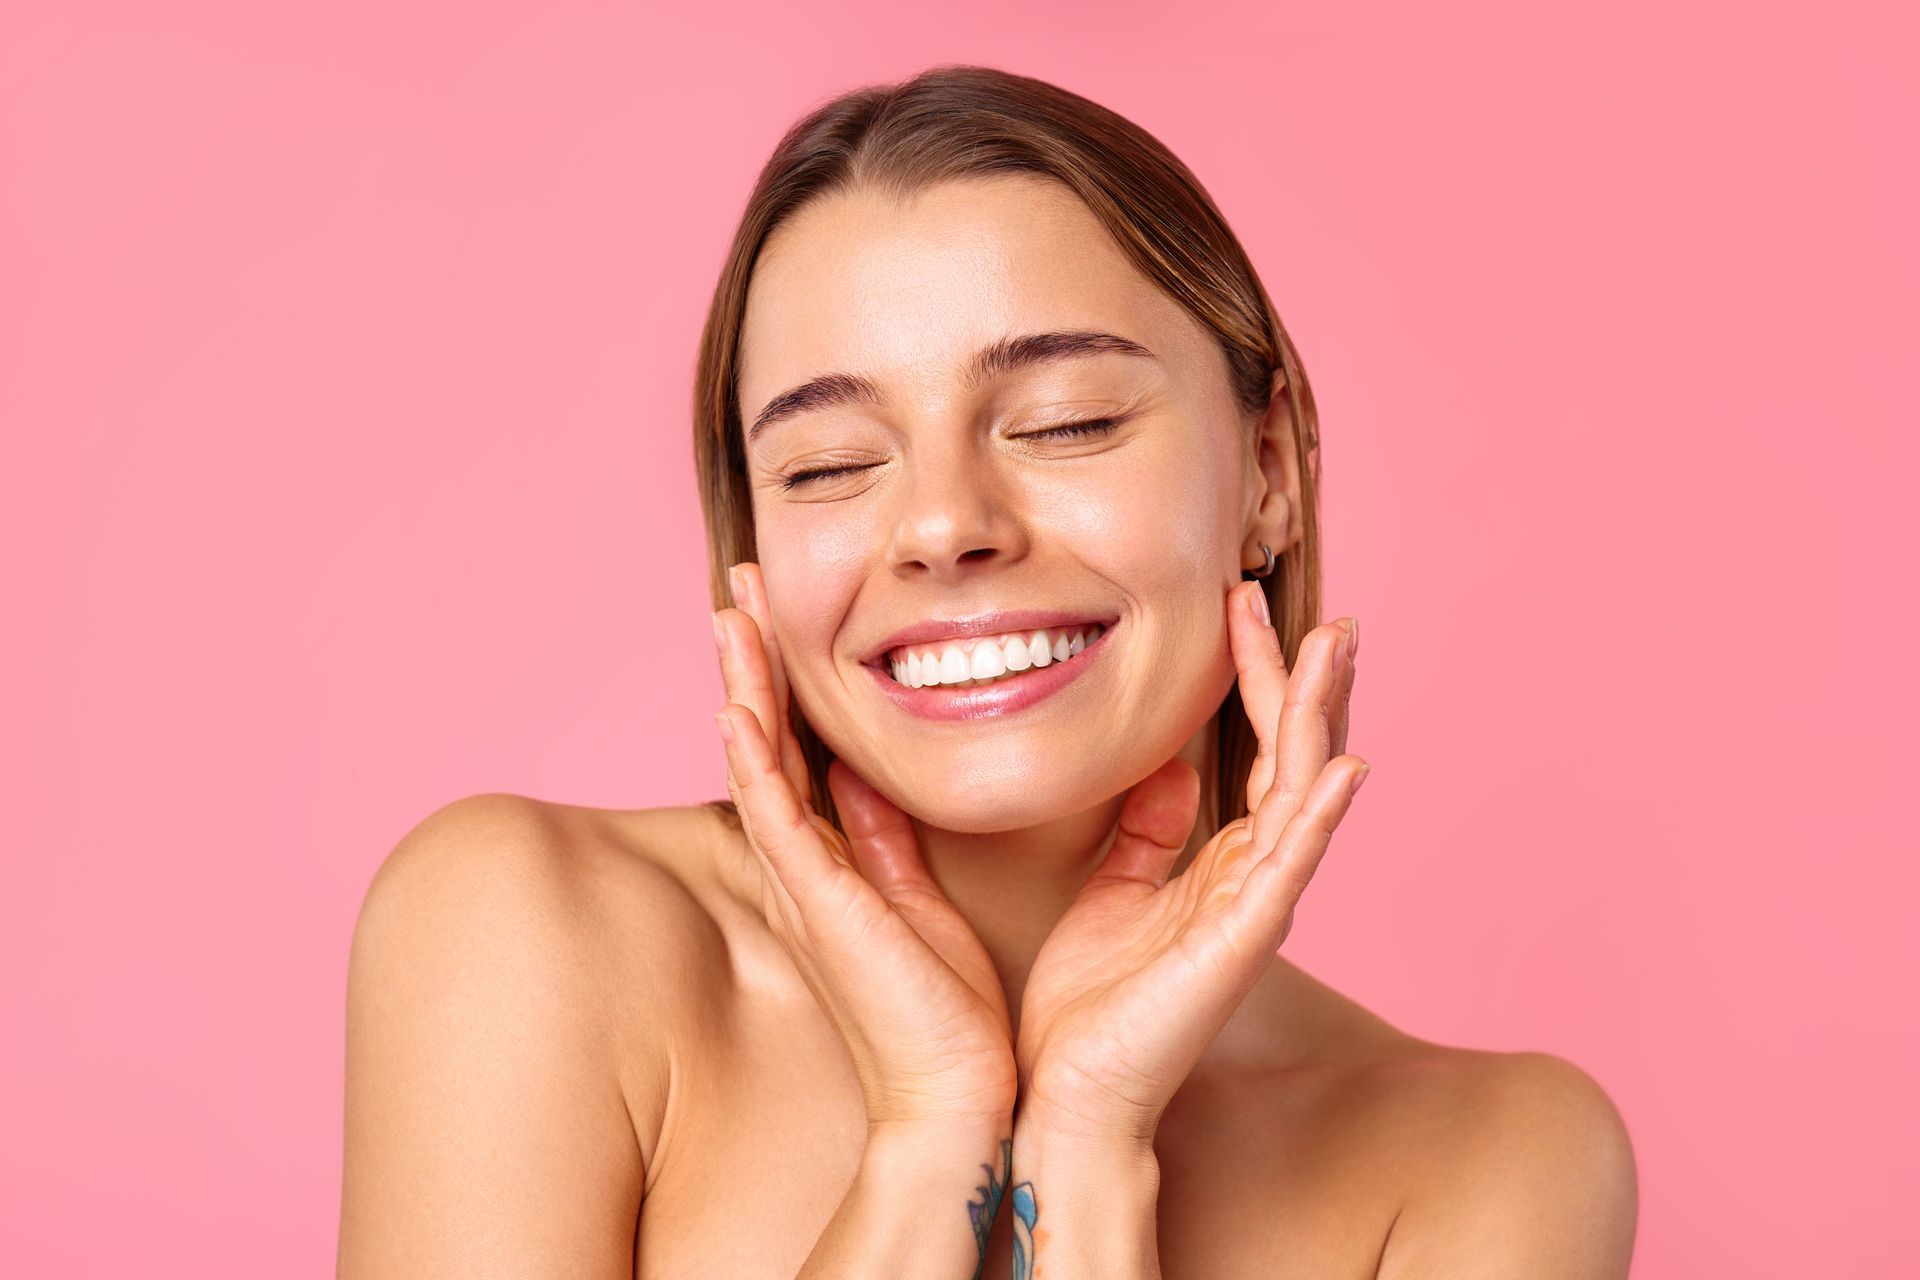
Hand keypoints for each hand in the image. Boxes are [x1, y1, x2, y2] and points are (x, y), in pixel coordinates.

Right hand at [712, 562, 1017, 1130]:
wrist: (959, 1097)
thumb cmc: (948, 1011)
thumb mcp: (919, 898)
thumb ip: (890, 836)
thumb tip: (871, 776)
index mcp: (832, 861)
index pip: (795, 750)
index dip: (781, 679)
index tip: (777, 613)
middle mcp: (805, 866)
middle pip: (762, 742)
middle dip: (750, 662)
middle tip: (738, 588)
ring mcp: (805, 885)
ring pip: (758, 764)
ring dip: (742, 686)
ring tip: (729, 616)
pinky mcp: (820, 906)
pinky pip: (774, 820)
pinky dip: (752, 763)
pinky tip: (734, 708)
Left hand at [1013, 582, 1367, 1145]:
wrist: (1069, 1091)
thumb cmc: (1089, 1003)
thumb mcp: (1114, 889)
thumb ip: (1147, 830)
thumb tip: (1171, 769)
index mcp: (1223, 862)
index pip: (1255, 750)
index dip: (1256, 676)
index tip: (1240, 605)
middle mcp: (1253, 876)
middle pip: (1297, 756)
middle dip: (1310, 679)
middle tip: (1326, 611)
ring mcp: (1256, 906)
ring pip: (1304, 789)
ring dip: (1323, 714)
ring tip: (1338, 645)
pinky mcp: (1244, 940)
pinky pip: (1292, 865)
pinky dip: (1321, 814)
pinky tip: (1346, 765)